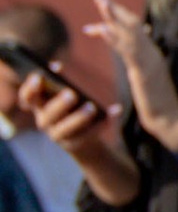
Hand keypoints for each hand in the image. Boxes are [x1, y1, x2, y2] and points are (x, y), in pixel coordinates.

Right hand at [20, 52, 131, 199]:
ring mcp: (58, 134)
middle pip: (48, 115)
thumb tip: (56, 67)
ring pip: (65, 129)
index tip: (39, 77)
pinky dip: (104, 123)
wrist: (82, 139)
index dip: (30, 88)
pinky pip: (89, 135)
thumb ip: (60, 82)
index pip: (27, 98)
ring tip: (92, 107)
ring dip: (79, 118)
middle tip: (72, 94)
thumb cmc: (71, 108)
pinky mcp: (75, 144)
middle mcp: (45, 121)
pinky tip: (116, 110)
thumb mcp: (64, 94)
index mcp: (39, 105)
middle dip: (59, 104)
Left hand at [89, 0, 177, 152]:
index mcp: (152, 53)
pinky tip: (102, 28)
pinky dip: (114, 37)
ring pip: (129, 32)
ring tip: (100, 1)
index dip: (119, 15)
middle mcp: (152, 52)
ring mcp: (149, 60)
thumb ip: (140, 64)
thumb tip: (132, 56)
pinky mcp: (144, 71)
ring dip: (113, 16)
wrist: (171, 120)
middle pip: (132, 24)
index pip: (134, 28)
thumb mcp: (147, 79)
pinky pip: (127, 50)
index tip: (103, 6)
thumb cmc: (159, 104)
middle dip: (114, 8)